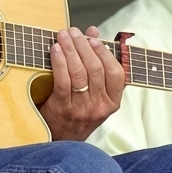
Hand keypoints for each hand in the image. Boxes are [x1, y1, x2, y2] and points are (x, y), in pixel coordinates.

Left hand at [42, 26, 124, 140]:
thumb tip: (93, 32)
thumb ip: (96, 62)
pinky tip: (55, 49)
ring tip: (63, 36)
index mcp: (112, 102)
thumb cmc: (79, 112)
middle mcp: (99, 106)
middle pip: (95, 69)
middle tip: (73, 31)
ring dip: (70, 50)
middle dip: (83, 45)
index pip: (115, 73)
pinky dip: (59, 62)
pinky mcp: (63, 108)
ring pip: (79, 72)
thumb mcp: (95, 93)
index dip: (104, 52)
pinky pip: (63, 81)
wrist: (61, 140)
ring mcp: (82, 108)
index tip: (93, 38)